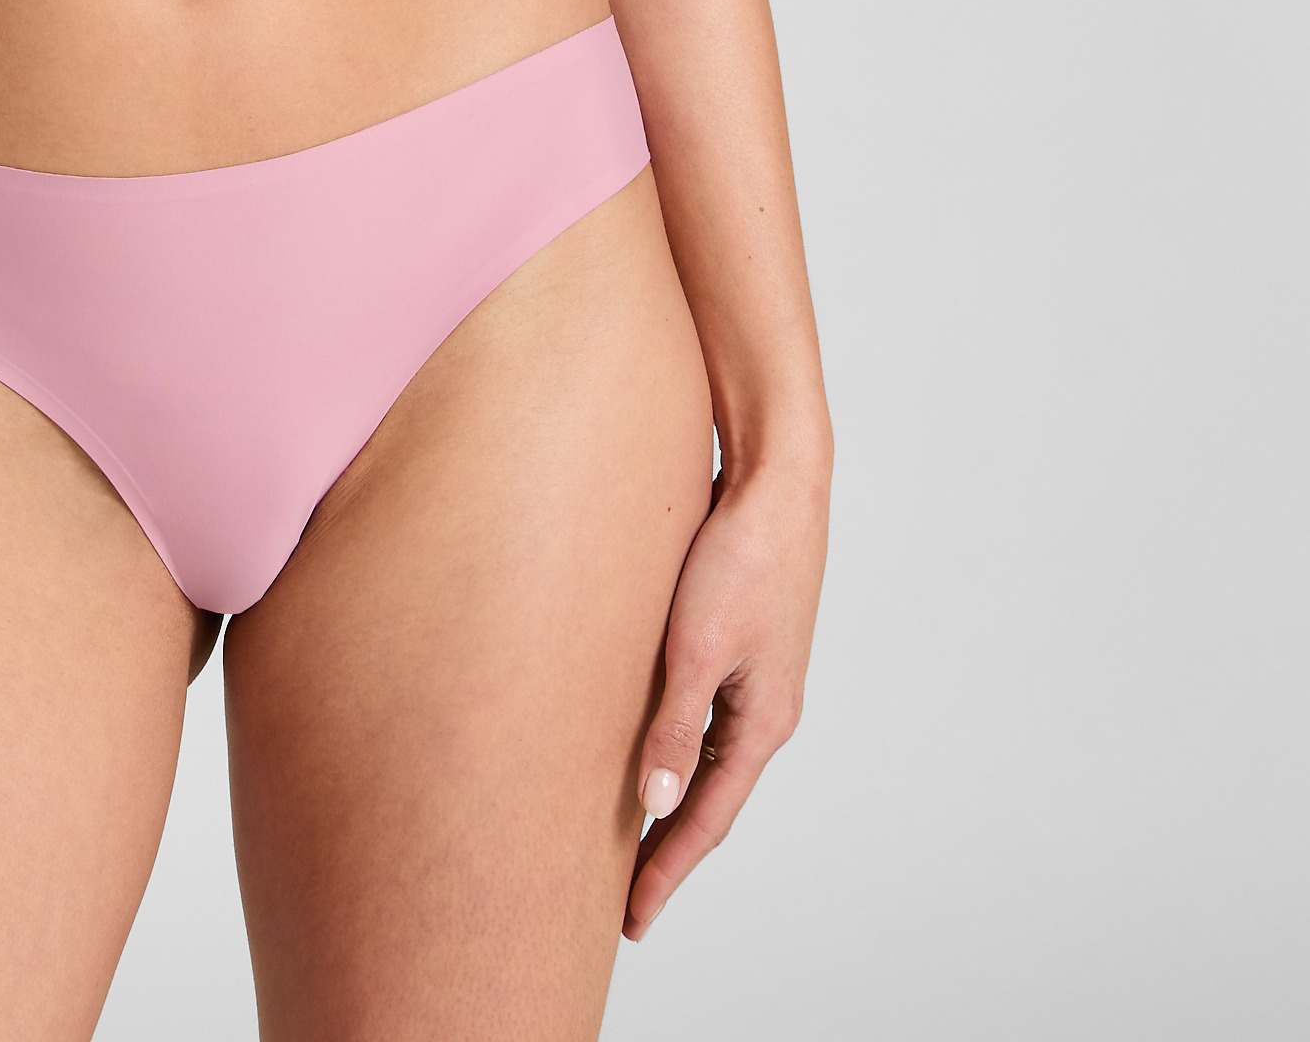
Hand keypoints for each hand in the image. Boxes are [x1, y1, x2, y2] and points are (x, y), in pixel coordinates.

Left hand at [626, 451, 828, 937]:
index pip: (707, 820)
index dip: (666, 871)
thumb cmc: (741, 557)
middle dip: (667, 849)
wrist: (778, 482)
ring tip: (625, 835)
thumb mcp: (698, 646)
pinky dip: (676, 747)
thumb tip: (654, 805)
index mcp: (763, 722)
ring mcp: (756, 677)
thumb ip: (675, 725)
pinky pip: (704, 716)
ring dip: (670, 797)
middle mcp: (765, 710)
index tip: (631, 920)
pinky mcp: (739, 643)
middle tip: (624, 899)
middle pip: (709, 798)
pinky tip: (647, 747)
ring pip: (706, 758)